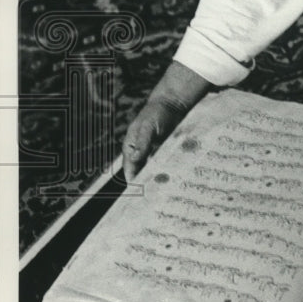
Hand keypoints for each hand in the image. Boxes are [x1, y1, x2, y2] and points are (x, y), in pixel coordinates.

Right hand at [121, 61, 211, 180]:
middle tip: (151, 197)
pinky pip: (162, 163)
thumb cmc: (157, 113)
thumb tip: (134, 159)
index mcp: (131, 145)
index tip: (138, 192)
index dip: (133, 180)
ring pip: (151, 168)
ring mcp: (151, 150)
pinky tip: (172, 179)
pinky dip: (165, 170)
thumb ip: (142, 142)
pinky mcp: (162, 150)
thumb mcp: (148, 127)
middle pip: (140, 170)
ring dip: (156, 178)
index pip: (129, 167)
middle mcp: (139, 150)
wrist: (173, 103)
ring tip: (162, 192)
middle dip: (145, 182)